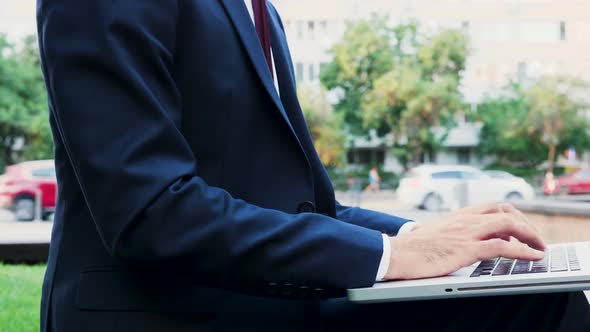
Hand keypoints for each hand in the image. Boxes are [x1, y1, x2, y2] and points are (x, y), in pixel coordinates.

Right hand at [385, 203, 545, 279]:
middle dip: (525, 224)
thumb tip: (451, 238)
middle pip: (505, 211)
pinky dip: (522, 251)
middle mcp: (465, 219)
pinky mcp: (466, 249)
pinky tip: (532, 256)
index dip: (513, 216)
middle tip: (535, 239)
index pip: (493, 207)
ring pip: (508, 225)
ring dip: (530, 236)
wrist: (396, 253)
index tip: (522, 228)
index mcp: (458, 215)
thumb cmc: (412, 247)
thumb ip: (449, 231)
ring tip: (540, 248)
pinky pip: (501, 246)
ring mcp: (466, 233)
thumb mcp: (434, 232)